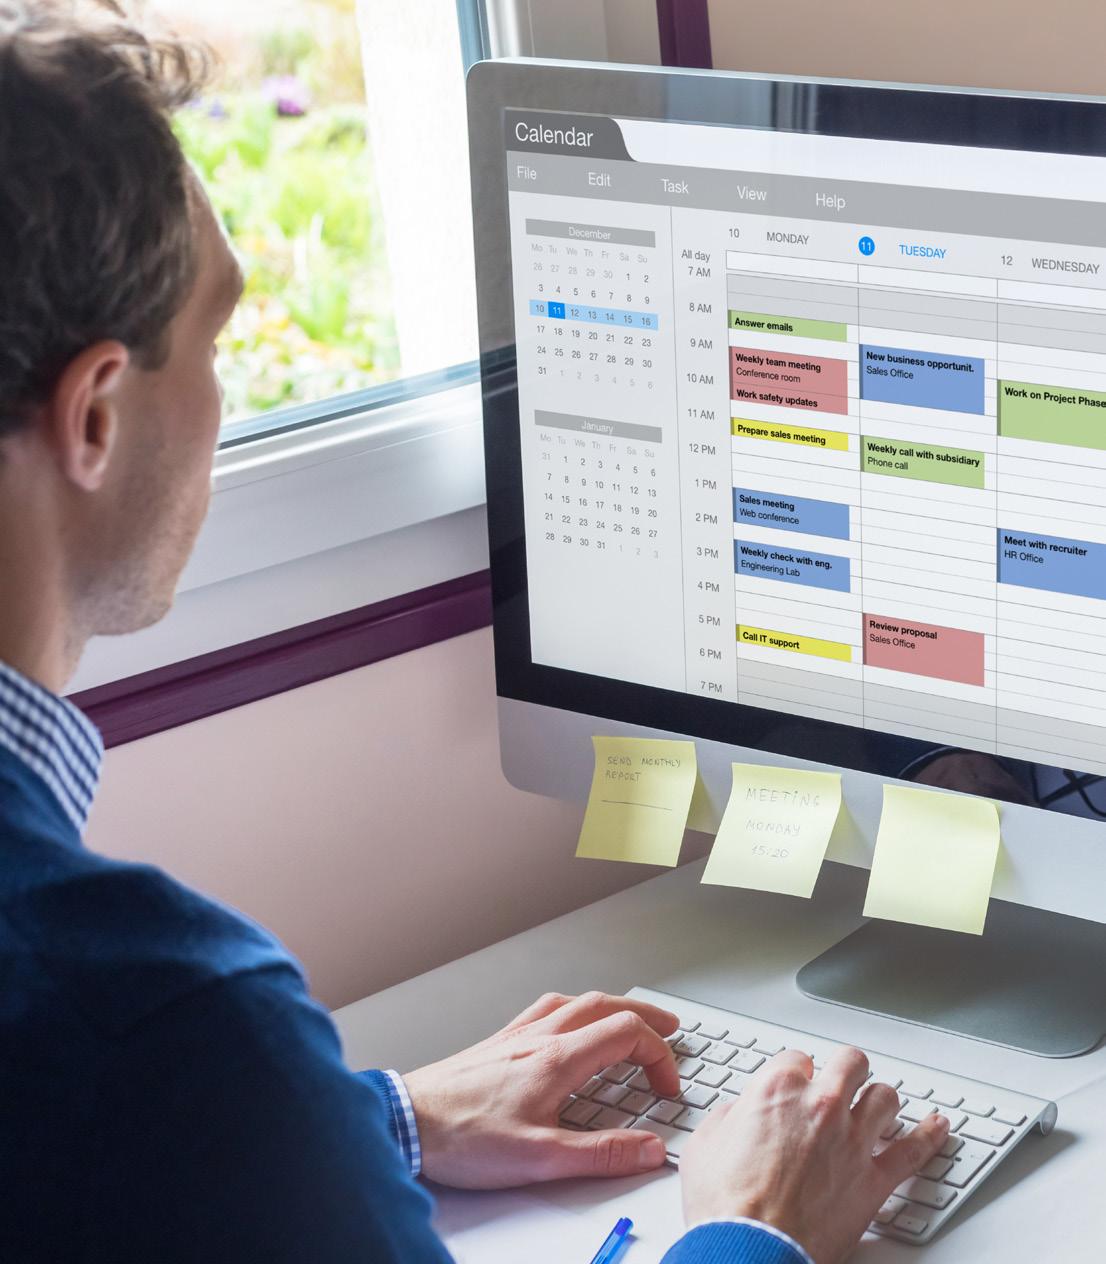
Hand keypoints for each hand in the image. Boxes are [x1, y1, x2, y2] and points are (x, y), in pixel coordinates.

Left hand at [403, 990, 679, 1187]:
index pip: (626, 1033)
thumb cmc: (463, 1137)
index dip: (659, 1055)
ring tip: (629, 1019)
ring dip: (612, 1006)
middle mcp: (539, 1036)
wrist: (407, 1120)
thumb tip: (649, 1150)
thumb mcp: (540, 1159)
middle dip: (645, 1016)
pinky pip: (547, 1008)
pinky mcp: (499, 1042)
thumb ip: (600, 1154)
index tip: (667, 1087)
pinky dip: (574, 1008)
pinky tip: (569, 1022)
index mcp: (556, 1059)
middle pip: (606, 1005)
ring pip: (576, 1001)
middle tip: (671, 1029)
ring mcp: (517, 1035)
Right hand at [679, 1047, 949, 1263]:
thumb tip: (739, 1114)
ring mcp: (853, 1141)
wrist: (751, 1250)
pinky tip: (938, 1127)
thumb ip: (729, 1117)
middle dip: (845, 1070)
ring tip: (876, 1104)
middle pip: (850, 1063)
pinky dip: (930, 1135)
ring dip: (879, 1099)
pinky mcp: (874, 1179)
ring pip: (885, 1098)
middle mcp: (821, 1105)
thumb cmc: (726, 1205)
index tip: (794, 1084)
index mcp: (777, 1089)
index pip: (796, 1057)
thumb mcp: (706, 1144)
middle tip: (841, 1080)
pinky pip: (915, 1150)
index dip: (794, 1072)